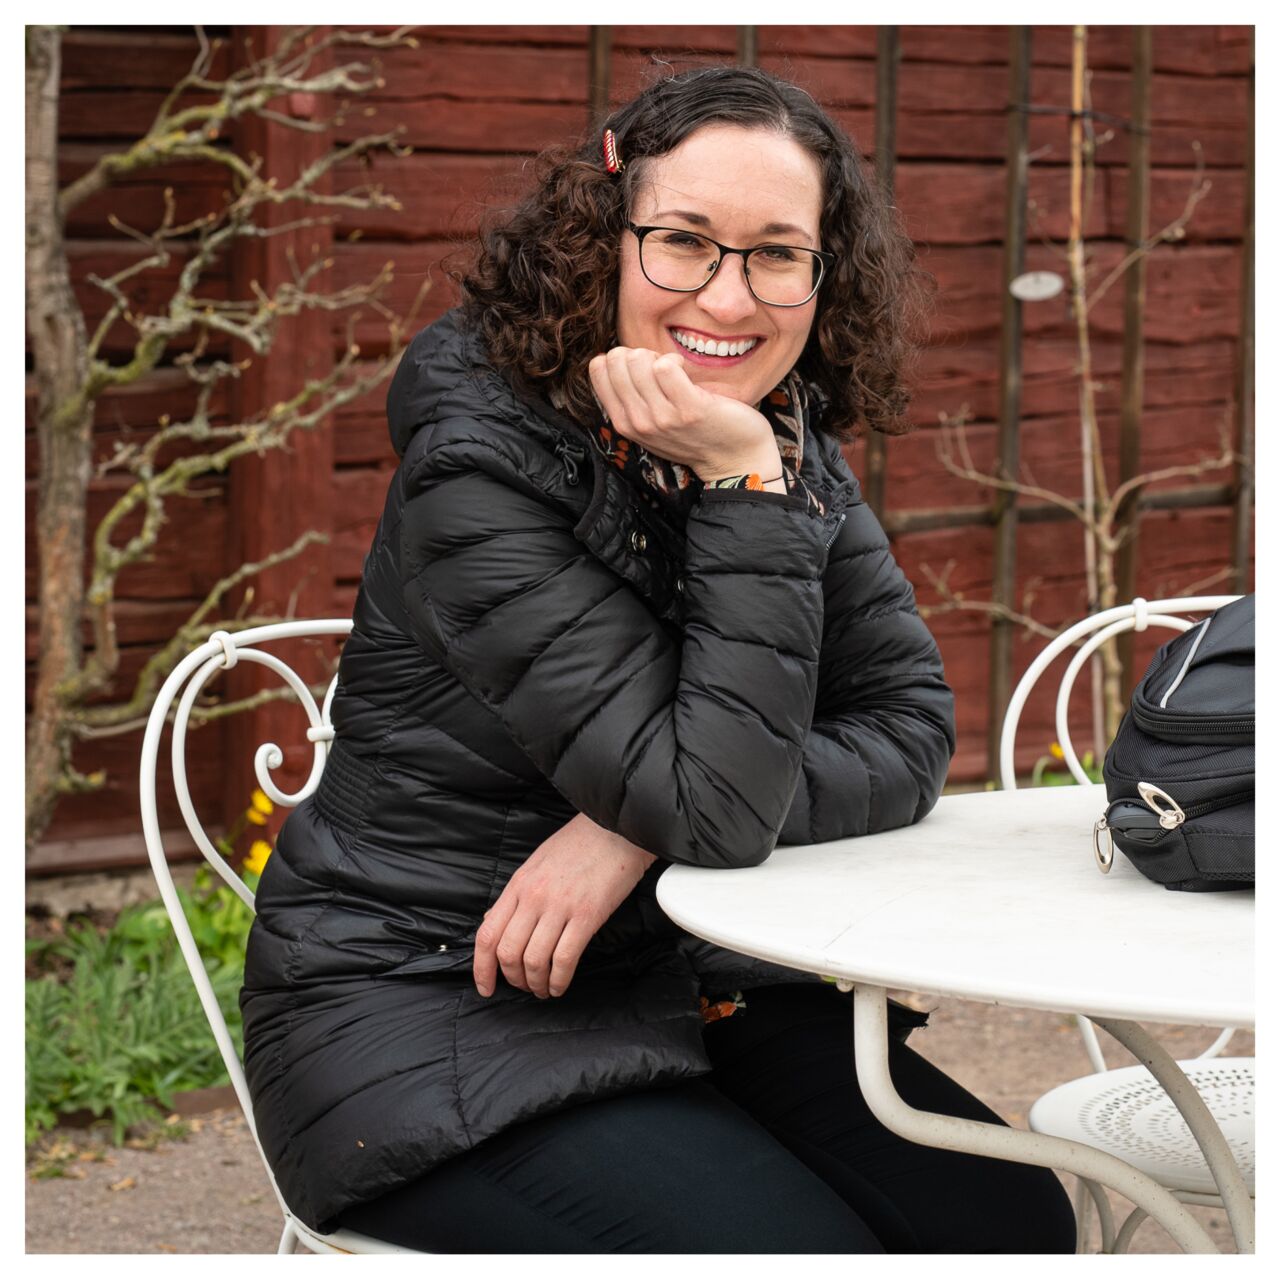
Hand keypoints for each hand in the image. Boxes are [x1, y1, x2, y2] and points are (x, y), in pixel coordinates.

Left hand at [473, 813, 657, 999]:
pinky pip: (564, 959)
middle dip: (513, 979)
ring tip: (544, 989)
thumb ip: (516, 895)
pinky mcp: (587, 916)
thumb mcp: (536, 863)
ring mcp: (560, 906)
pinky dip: (559, 980)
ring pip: (535, 960)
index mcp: (518, 884)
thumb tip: (492, 921)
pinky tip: (560, 986)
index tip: (485, 987)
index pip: (488, 934)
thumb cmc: (579, 844)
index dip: (482, 968)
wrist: (616, 827)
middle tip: (524, 987)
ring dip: (537, 984)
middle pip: (508, 952)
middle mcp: (534, 897)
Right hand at [588, 346, 780, 481]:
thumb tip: (613, 358)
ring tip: (674, 370)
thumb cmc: (694, 435)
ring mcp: (662, 418)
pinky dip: (675, 361)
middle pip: (616, 359)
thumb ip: (630, 399)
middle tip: (660, 368)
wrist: (735, 459)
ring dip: (658, 356)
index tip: (642, 369)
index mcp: (623, 423)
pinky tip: (686, 372)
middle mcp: (638, 422)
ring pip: (638, 360)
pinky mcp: (688, 410)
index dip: (621, 358)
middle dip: (638, 353)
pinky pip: (666, 367)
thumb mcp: (651, 424)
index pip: (598, 368)